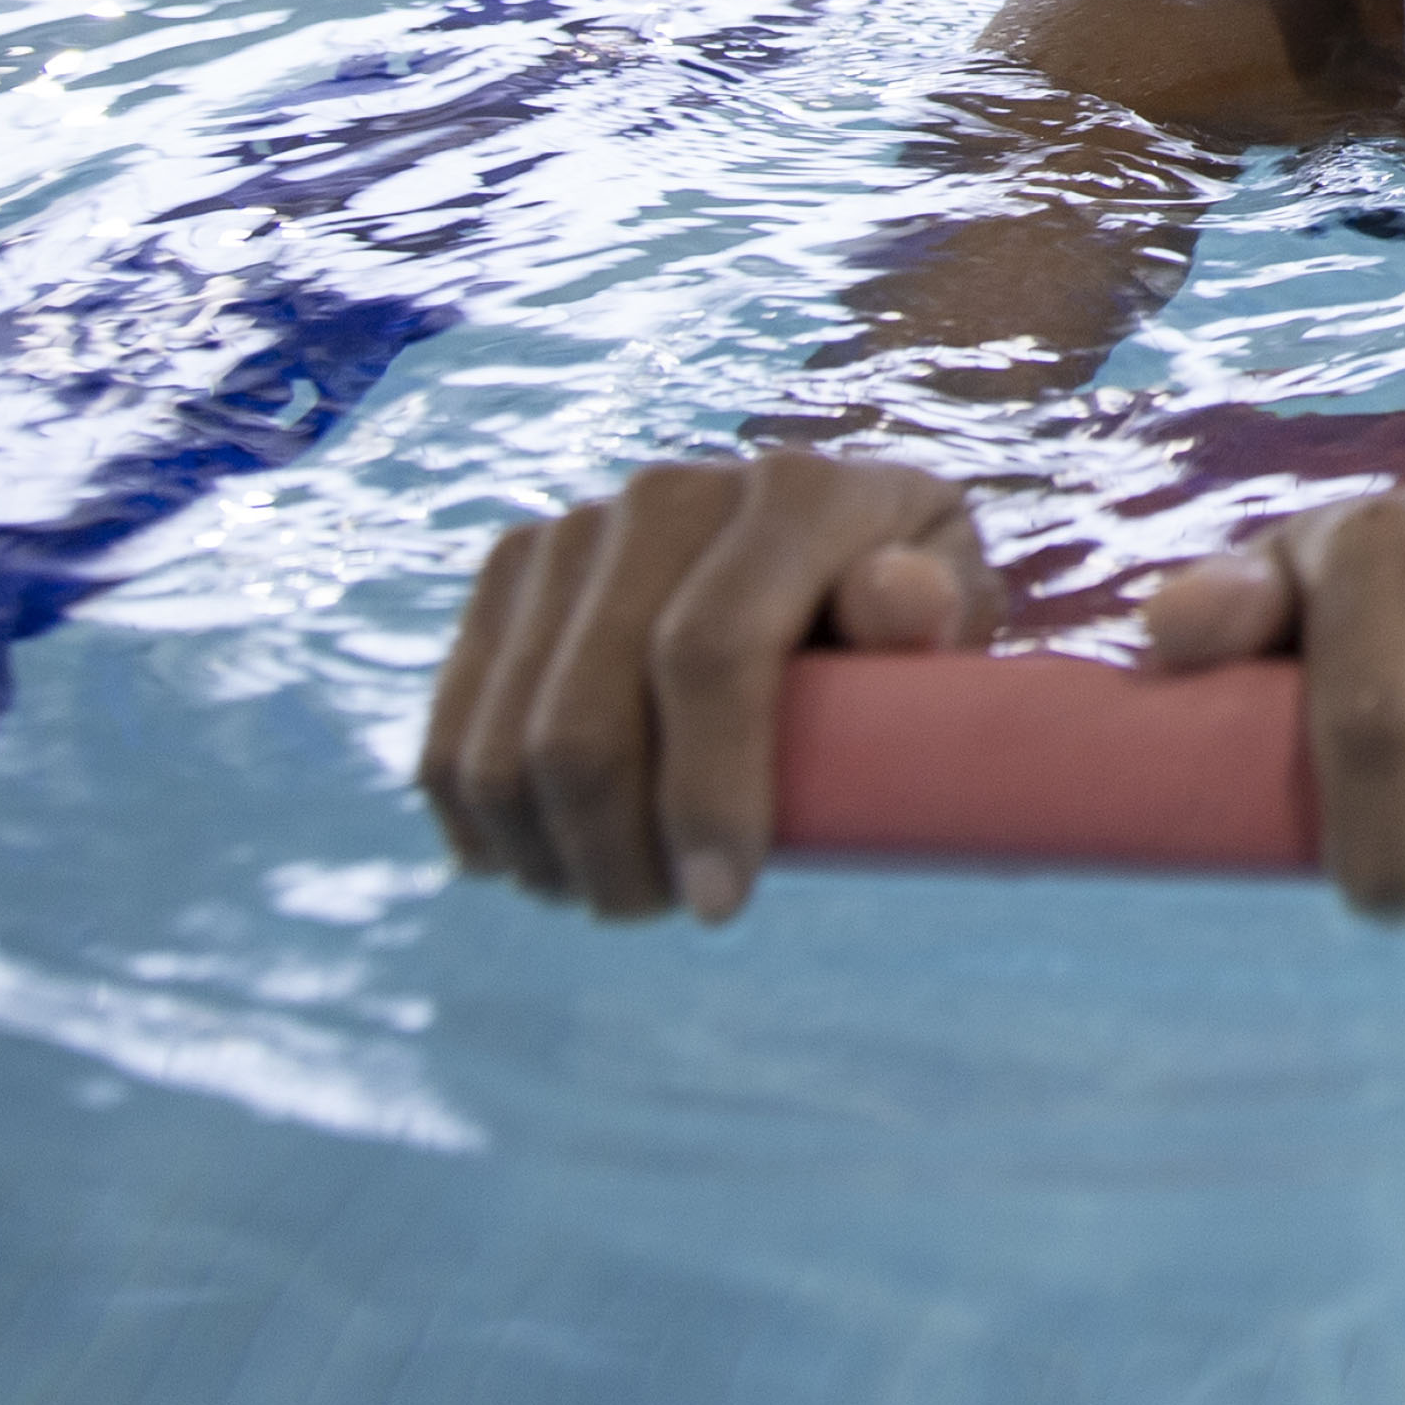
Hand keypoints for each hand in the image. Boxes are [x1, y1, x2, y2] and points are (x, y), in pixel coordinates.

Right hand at [418, 448, 1004, 924]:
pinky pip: (452, 734)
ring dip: (552, 855)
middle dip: (617, 852)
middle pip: (587, 719)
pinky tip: (536, 868)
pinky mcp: (507, 574)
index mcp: (795, 494)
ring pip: (507, 743)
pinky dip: (482, 826)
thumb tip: (896, 603)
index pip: (710, 656)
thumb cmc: (902, 609)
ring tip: (621, 893)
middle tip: (669, 911)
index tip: (724, 905)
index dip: (706, 795)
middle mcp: (667, 493)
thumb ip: (937, 610)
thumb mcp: (952, 606)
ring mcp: (572, 529)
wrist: (819, 541)